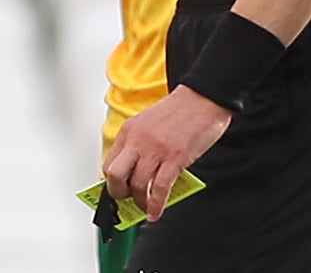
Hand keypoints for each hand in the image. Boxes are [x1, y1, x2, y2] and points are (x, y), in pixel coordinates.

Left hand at [103, 86, 230, 220]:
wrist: (202, 98)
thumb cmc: (178, 111)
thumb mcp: (148, 124)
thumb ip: (139, 145)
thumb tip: (135, 171)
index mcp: (129, 131)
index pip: (109, 163)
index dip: (112, 182)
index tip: (118, 191)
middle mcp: (138, 140)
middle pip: (115, 175)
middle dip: (119, 193)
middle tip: (128, 200)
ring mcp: (155, 150)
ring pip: (137, 185)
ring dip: (140, 202)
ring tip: (146, 207)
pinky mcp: (175, 158)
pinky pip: (160, 188)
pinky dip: (156, 205)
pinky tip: (155, 212)